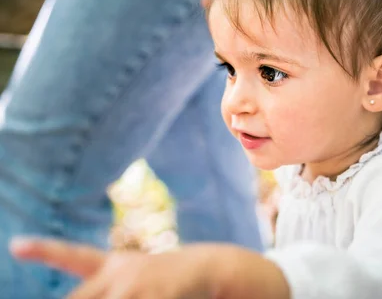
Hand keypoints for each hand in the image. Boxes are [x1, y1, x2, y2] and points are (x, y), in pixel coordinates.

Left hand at [10, 237, 210, 298]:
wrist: (207, 268)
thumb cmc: (163, 281)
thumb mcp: (131, 279)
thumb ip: (103, 289)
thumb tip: (78, 296)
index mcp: (111, 266)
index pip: (72, 257)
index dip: (44, 251)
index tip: (16, 244)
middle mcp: (120, 272)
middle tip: (119, 294)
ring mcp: (138, 285)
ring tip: (141, 294)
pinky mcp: (159, 296)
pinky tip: (157, 298)